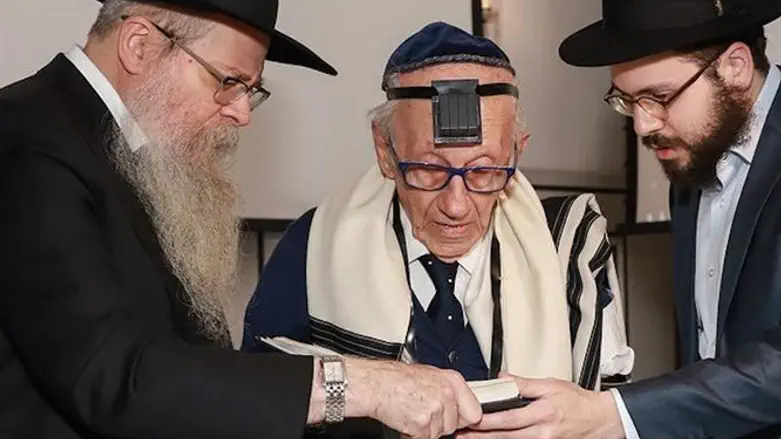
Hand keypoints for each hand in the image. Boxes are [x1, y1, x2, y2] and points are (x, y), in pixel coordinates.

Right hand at [345, 357, 481, 438]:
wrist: (375, 384)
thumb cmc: (397, 378)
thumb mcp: (429, 375)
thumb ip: (447, 390)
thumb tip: (459, 404)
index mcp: (453, 381)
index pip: (475, 412)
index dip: (463, 418)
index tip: (456, 419)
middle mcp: (447, 394)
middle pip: (455, 425)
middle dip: (440, 424)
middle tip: (423, 411)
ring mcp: (435, 410)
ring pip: (439, 433)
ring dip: (426, 429)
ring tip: (412, 411)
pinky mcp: (422, 424)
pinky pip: (424, 438)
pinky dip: (414, 434)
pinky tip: (406, 418)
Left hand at [457, 376, 624, 438]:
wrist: (602, 421)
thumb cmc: (579, 403)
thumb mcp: (552, 385)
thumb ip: (525, 384)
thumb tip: (503, 379)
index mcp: (543, 413)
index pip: (509, 418)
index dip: (488, 420)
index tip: (471, 417)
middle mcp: (542, 432)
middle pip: (505, 435)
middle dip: (481, 435)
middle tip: (461, 433)